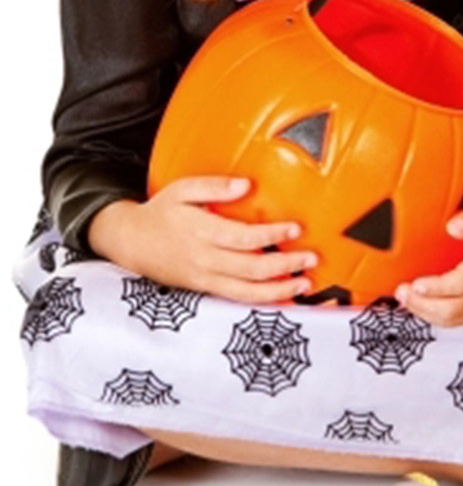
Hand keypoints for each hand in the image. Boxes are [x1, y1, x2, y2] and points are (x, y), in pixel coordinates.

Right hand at [88, 177, 314, 301]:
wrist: (129, 241)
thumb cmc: (161, 212)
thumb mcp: (182, 189)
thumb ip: (214, 186)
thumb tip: (246, 184)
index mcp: (201, 231)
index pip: (242, 237)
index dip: (271, 235)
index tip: (295, 229)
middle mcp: (204, 259)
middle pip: (250, 268)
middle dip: (284, 265)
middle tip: (311, 258)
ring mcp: (204, 278)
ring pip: (245, 291)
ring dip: (278, 289)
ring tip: (304, 283)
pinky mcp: (204, 288)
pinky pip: (236, 298)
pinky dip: (261, 300)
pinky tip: (283, 295)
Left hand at [396, 204, 462, 325]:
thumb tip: (453, 227)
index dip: (438, 287)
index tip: (415, 283)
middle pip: (457, 309)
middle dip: (425, 305)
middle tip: (402, 292)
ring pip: (457, 320)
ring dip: (427, 313)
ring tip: (406, 298)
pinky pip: (460, 321)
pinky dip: (437, 317)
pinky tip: (422, 305)